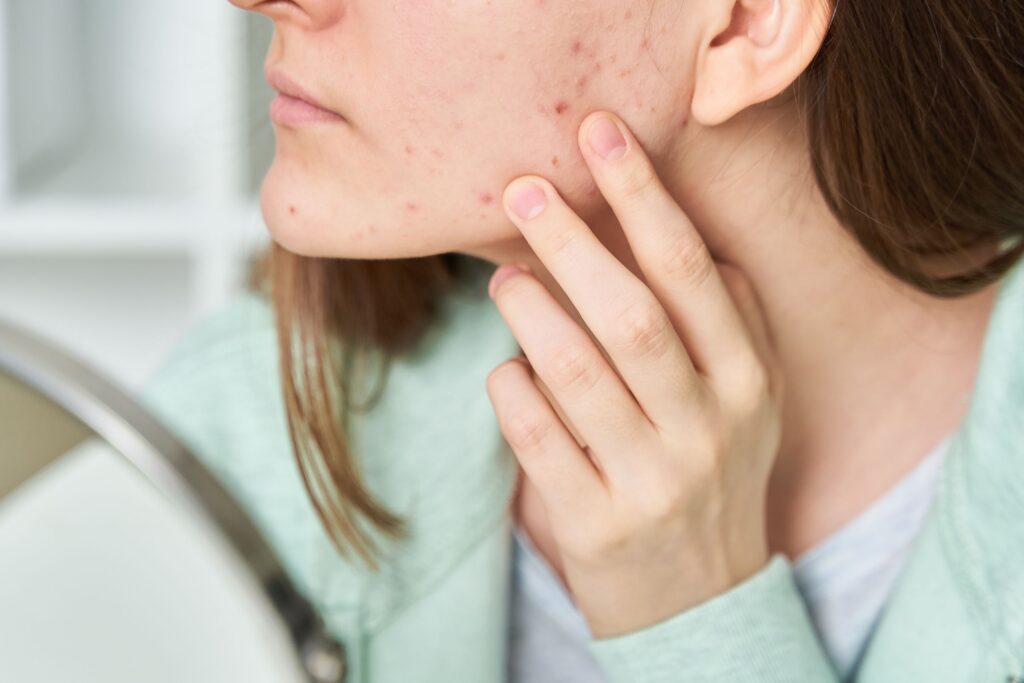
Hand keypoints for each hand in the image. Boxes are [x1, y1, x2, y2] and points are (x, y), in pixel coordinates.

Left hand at [484, 111, 784, 638]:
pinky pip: (536, 437)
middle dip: (571, 241)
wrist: (697, 598)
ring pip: (578, 374)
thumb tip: (678, 237)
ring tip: (505, 276)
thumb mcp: (747, 400)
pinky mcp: (595, 523)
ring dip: (531, 311)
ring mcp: (651, 480)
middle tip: (522, 191)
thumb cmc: (711, 473)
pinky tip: (508, 366)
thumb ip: (728, 322)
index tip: (599, 133)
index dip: (643, 196)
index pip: (692, 271)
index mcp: (748, 383)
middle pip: (631, 315)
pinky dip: (512, 388)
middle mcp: (707, 429)